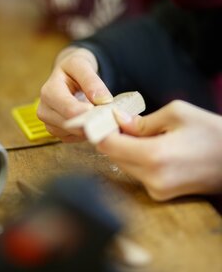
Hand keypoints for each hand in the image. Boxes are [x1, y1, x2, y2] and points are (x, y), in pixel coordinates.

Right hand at [37, 47, 112, 141]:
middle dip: (90, 121)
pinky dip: (85, 133)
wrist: (67, 75)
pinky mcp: (57, 132)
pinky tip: (92, 121)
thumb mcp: (82, 65)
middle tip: (107, 115)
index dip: (88, 113)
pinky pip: (73, 139)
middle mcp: (44, 110)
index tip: (103, 110)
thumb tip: (102, 100)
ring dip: (89, 127)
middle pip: (70, 125)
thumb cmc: (73, 69)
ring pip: (72, 134)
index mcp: (49, 91)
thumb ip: (92, 81)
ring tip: (100, 115)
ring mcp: (49, 123)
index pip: (69, 110)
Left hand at [96, 100, 221, 200]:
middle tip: (117, 120)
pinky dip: (136, 158)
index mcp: (154, 156)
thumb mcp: (177, 114)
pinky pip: (138, 173)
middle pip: (113, 156)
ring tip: (136, 130)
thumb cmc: (212, 132)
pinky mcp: (162, 194)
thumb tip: (118, 121)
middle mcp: (152, 178)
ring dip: (124, 147)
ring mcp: (157, 190)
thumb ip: (142, 121)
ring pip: (124, 165)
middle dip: (111, 137)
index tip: (99, 117)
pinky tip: (149, 145)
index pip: (108, 145)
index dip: (100, 129)